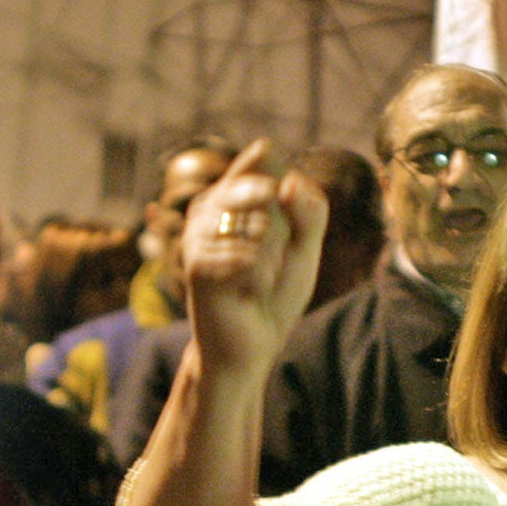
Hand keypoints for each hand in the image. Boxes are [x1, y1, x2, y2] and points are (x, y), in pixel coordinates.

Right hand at [181, 141, 328, 376]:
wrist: (249, 347)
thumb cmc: (276, 295)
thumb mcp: (305, 249)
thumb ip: (310, 211)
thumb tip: (289, 181)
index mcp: (234, 194)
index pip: (266, 157)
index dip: (289, 191)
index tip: (286, 227)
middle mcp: (211, 205)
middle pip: (272, 190)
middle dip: (286, 233)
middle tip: (272, 263)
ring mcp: (199, 231)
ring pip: (266, 225)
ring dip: (274, 262)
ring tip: (258, 282)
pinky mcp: (196, 261)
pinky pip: (252, 257)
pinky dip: (261, 281)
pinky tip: (247, 295)